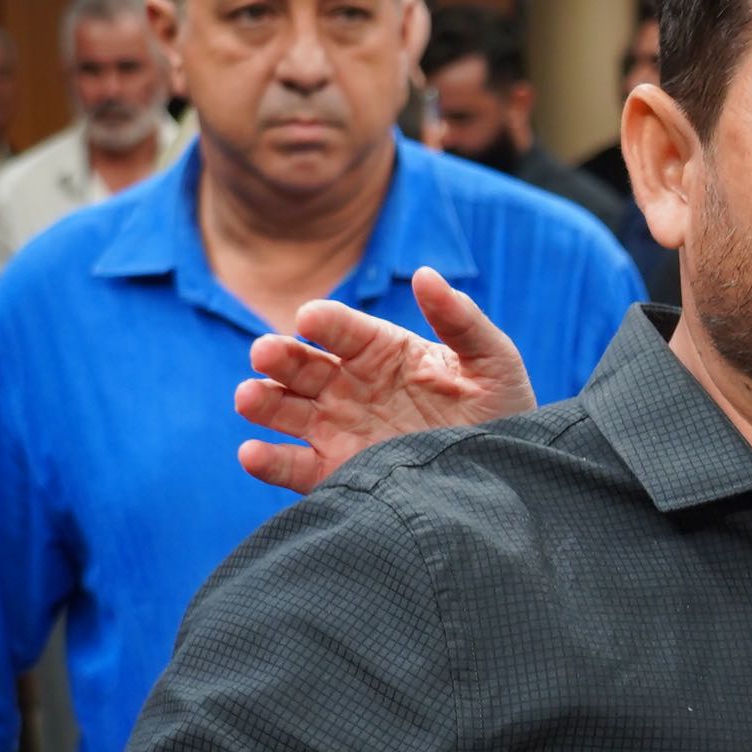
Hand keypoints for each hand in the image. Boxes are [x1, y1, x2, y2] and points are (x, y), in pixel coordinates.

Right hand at [231, 269, 535, 492]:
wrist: (504, 476)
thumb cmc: (501, 411)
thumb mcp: (492, 361)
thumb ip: (461, 320)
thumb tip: (427, 275)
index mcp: (382, 351)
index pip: (344, 329)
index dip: (326, 322)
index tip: (311, 318)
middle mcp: (351, 386)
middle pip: (303, 366)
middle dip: (279, 357)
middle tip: (262, 352)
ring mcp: (339, 429)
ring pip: (287, 410)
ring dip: (263, 400)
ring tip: (247, 396)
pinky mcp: (336, 472)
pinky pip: (293, 467)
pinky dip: (268, 461)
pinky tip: (251, 452)